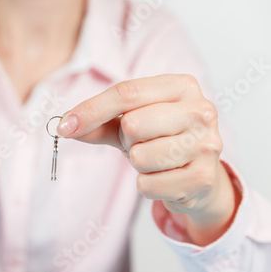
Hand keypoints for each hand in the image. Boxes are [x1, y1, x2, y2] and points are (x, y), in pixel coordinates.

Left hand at [57, 74, 238, 244]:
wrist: (199, 174)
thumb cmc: (162, 140)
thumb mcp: (131, 123)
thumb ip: (99, 121)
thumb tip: (66, 125)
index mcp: (182, 86)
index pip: (126, 92)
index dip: (90, 110)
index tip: (65, 126)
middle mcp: (201, 111)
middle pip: (132, 124)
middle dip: (126, 139)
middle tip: (142, 142)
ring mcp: (206, 145)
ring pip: (140, 157)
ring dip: (138, 164)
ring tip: (155, 159)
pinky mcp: (203, 178)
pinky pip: (148, 185)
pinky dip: (147, 185)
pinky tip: (164, 178)